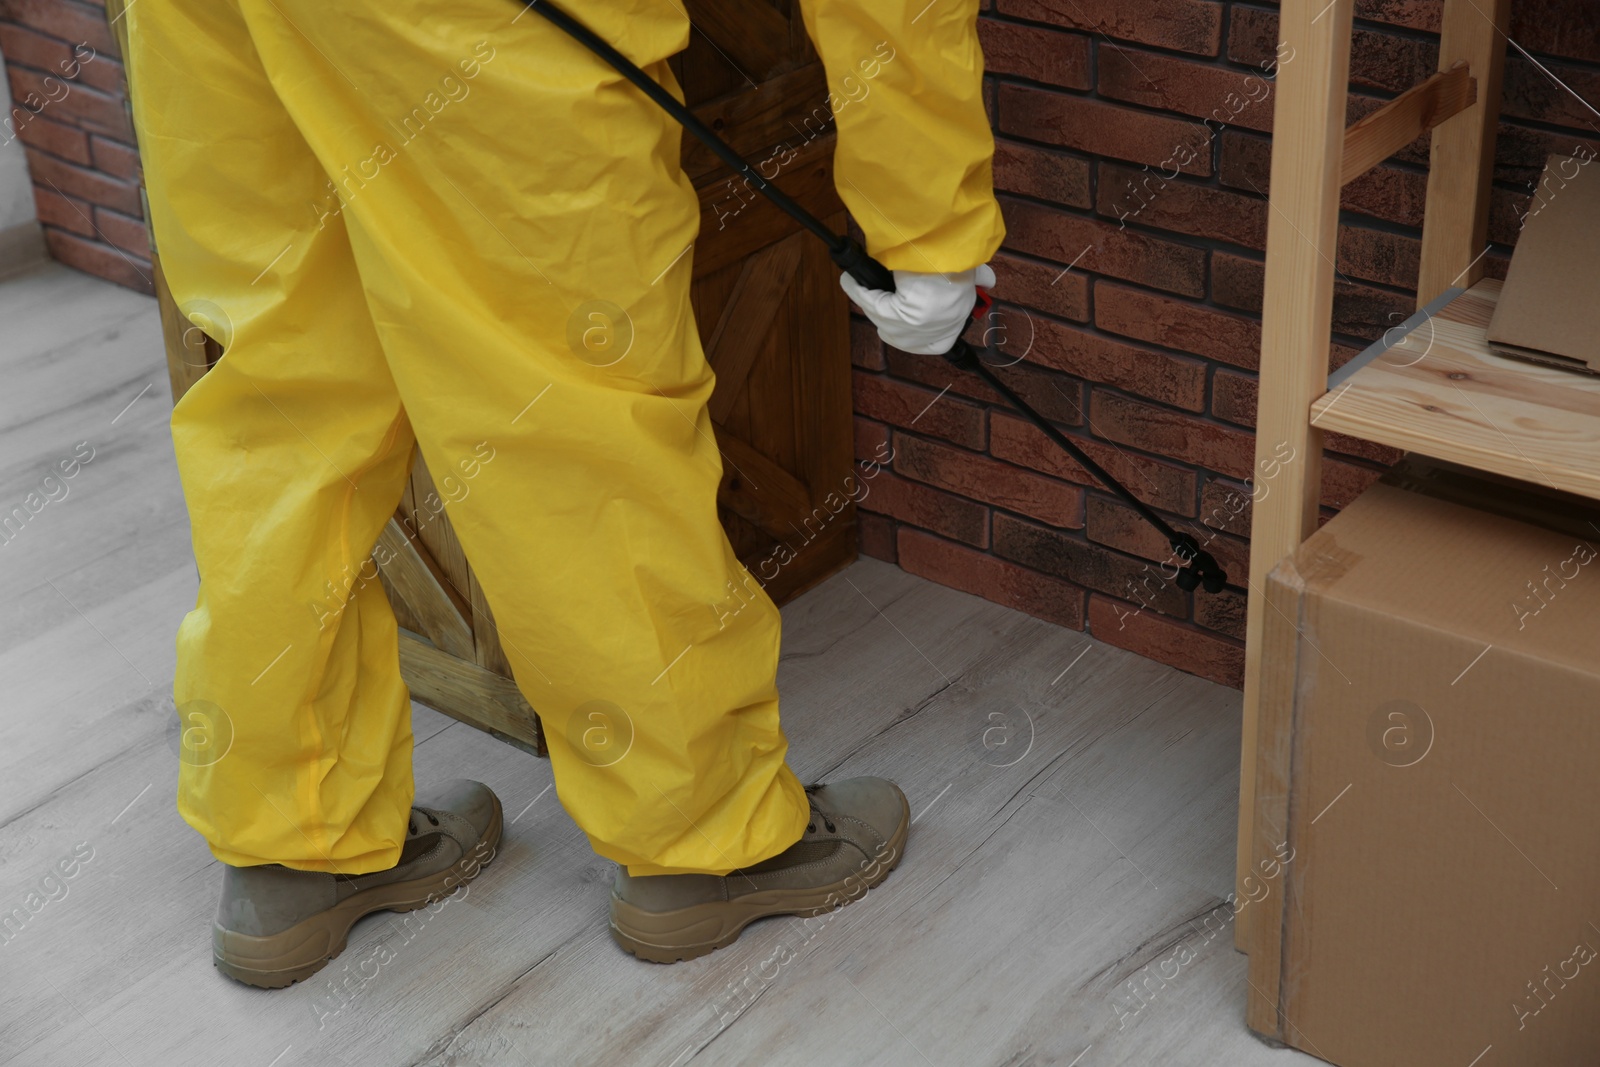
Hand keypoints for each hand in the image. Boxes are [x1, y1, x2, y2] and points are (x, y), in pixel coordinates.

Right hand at [839, 264, 996, 355]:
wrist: (953, 245)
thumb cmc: (961, 257)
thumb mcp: (972, 269)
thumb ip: (979, 276)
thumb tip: (988, 281)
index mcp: (957, 321)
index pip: (934, 343)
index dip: (916, 334)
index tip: (903, 317)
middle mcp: (939, 330)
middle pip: (903, 335)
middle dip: (889, 319)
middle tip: (877, 300)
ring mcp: (920, 327)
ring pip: (884, 321)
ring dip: (870, 303)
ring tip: (858, 287)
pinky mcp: (901, 315)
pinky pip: (873, 305)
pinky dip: (859, 291)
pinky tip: (850, 281)